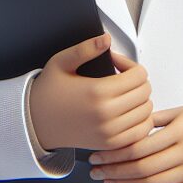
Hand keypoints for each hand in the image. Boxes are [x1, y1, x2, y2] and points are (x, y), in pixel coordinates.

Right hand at [29, 34, 153, 151]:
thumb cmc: (48, 93)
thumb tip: (106, 39)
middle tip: (122, 78)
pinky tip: (128, 111)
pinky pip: (141, 131)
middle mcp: (106, 114)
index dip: (131, 64)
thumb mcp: (62, 62)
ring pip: (147, 111)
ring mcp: (110, 132)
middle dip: (138, 81)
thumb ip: (86, 48)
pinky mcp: (110, 144)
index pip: (139, 75)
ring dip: (140, 100)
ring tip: (124, 94)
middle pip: (145, 92)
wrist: (35, 123)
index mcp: (97, 91)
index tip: (118, 65)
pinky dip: (141, 120)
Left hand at [87, 103, 182, 182]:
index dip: (114, 154)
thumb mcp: (180, 112)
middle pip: (142, 168)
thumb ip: (152, 119)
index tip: (99, 155)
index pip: (139, 147)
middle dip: (114, 171)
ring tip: (108, 181)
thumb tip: (123, 125)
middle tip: (97, 171)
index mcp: (180, 131)